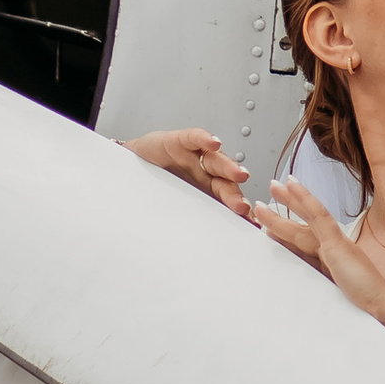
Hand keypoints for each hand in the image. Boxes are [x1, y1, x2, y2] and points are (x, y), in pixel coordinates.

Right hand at [126, 129, 251, 215]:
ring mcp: (195, 157)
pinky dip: (205, 139)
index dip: (237, 212)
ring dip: (229, 167)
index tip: (249, 225)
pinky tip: (214, 144)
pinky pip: (195, 138)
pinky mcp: (181, 141)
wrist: (136, 161)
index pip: (227, 201)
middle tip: (242, 206)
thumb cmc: (157, 183)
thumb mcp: (173, 204)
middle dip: (235, 194)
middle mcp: (205, 174)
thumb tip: (206, 245)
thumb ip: (193, 220)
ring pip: (216, 161)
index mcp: (207, 191)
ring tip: (239, 174)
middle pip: (225, 183)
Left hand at [256, 182, 384, 345]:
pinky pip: (319, 216)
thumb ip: (316, 288)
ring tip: (273, 187)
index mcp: (333, 262)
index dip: (286, 233)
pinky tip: (293, 185)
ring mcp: (336, 245)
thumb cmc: (362, 309)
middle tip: (269, 195)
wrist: (382, 310)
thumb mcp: (331, 298)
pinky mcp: (338, 244)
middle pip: (303, 227)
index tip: (271, 227)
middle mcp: (334, 250)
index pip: (304, 243)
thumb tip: (292, 292)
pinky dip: (306, 200)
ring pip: (307, 219)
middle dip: (285, 211)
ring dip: (289, 202)